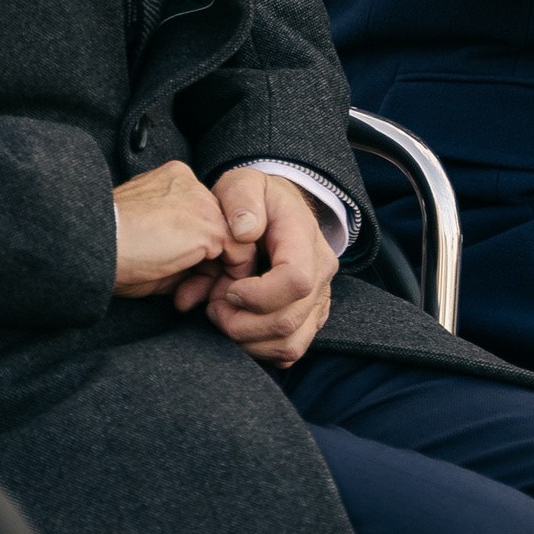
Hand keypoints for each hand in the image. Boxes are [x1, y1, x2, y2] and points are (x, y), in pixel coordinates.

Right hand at [112, 161, 241, 296]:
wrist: (92, 247)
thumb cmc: (108, 249)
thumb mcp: (147, 243)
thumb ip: (178, 249)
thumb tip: (199, 274)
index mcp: (169, 181)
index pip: (197, 215)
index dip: (193, 250)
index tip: (177, 278)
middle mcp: (188, 182)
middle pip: (217, 226)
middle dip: (206, 264)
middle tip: (187, 294)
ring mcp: (202, 202)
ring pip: (231, 238)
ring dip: (217, 273)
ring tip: (189, 296)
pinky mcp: (210, 225)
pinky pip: (238, 252)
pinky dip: (227, 276)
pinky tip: (201, 293)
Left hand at [181, 169, 335, 366]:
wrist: (276, 210)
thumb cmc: (256, 199)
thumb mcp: (243, 183)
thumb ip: (241, 199)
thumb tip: (244, 232)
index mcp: (304, 238)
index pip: (295, 281)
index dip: (256, 295)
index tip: (227, 288)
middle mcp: (321, 271)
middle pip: (289, 319)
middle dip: (240, 323)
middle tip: (213, 306)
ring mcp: (319, 297)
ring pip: (291, 343)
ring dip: (247, 340)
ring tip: (223, 316)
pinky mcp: (311, 316)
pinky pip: (290, 350)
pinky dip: (259, 349)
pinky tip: (239, 327)